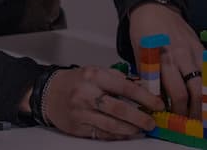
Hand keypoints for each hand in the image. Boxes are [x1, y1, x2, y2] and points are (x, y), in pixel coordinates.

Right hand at [43, 65, 163, 139]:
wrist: (49, 93)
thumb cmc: (76, 81)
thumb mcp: (96, 71)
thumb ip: (117, 78)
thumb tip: (140, 86)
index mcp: (95, 76)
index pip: (125, 87)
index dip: (144, 97)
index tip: (157, 104)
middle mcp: (87, 95)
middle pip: (119, 109)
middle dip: (139, 117)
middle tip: (152, 122)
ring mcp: (81, 113)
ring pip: (111, 125)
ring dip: (130, 129)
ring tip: (143, 129)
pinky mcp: (78, 128)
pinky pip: (101, 133)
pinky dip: (116, 135)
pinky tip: (127, 134)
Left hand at [129, 2, 202, 118]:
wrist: (154, 8)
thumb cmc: (144, 32)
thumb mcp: (140, 57)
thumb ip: (150, 78)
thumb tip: (156, 100)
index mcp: (163, 58)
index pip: (175, 92)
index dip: (178, 109)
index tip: (176, 119)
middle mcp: (180, 54)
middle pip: (194, 88)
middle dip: (194, 108)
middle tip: (191, 120)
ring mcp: (193, 49)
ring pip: (206, 79)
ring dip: (204, 97)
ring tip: (201, 109)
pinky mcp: (200, 45)